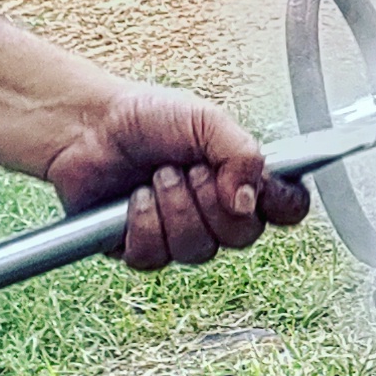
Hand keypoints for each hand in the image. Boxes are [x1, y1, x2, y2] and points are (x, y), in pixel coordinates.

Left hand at [42, 83, 311, 268]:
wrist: (88, 126)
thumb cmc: (147, 117)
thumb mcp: (205, 120)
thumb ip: (241, 153)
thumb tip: (249, 199)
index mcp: (242, 179)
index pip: (287, 208)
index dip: (279, 204)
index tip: (257, 186)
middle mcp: (218, 212)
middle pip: (243, 237)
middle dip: (209, 200)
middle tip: (186, 169)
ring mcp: (181, 234)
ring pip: (198, 251)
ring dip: (173, 209)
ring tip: (155, 178)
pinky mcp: (142, 248)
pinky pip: (155, 259)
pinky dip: (142, 225)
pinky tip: (132, 200)